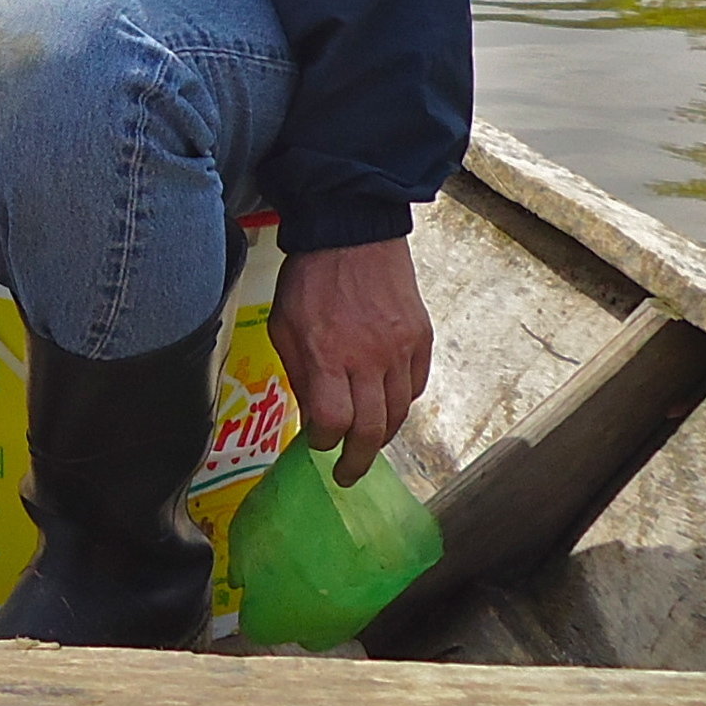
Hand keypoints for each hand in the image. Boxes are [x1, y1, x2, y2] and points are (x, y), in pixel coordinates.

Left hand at [270, 234, 434, 484]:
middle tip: (347, 473)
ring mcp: (399, 349)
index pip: (332, 422)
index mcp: (326, 354)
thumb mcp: (284, 326)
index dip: (323, 442)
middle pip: (371, 430)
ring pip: (398, 414)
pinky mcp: (421, 338)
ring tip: (366, 443)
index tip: (317, 444)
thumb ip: (299, 374)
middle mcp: (368, 358)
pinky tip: (387, 404)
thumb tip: (313, 416)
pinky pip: (416, 387)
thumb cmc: (310, 278)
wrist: (353, 231)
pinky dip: (402, 403)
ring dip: (381, 436)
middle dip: (357, 461)